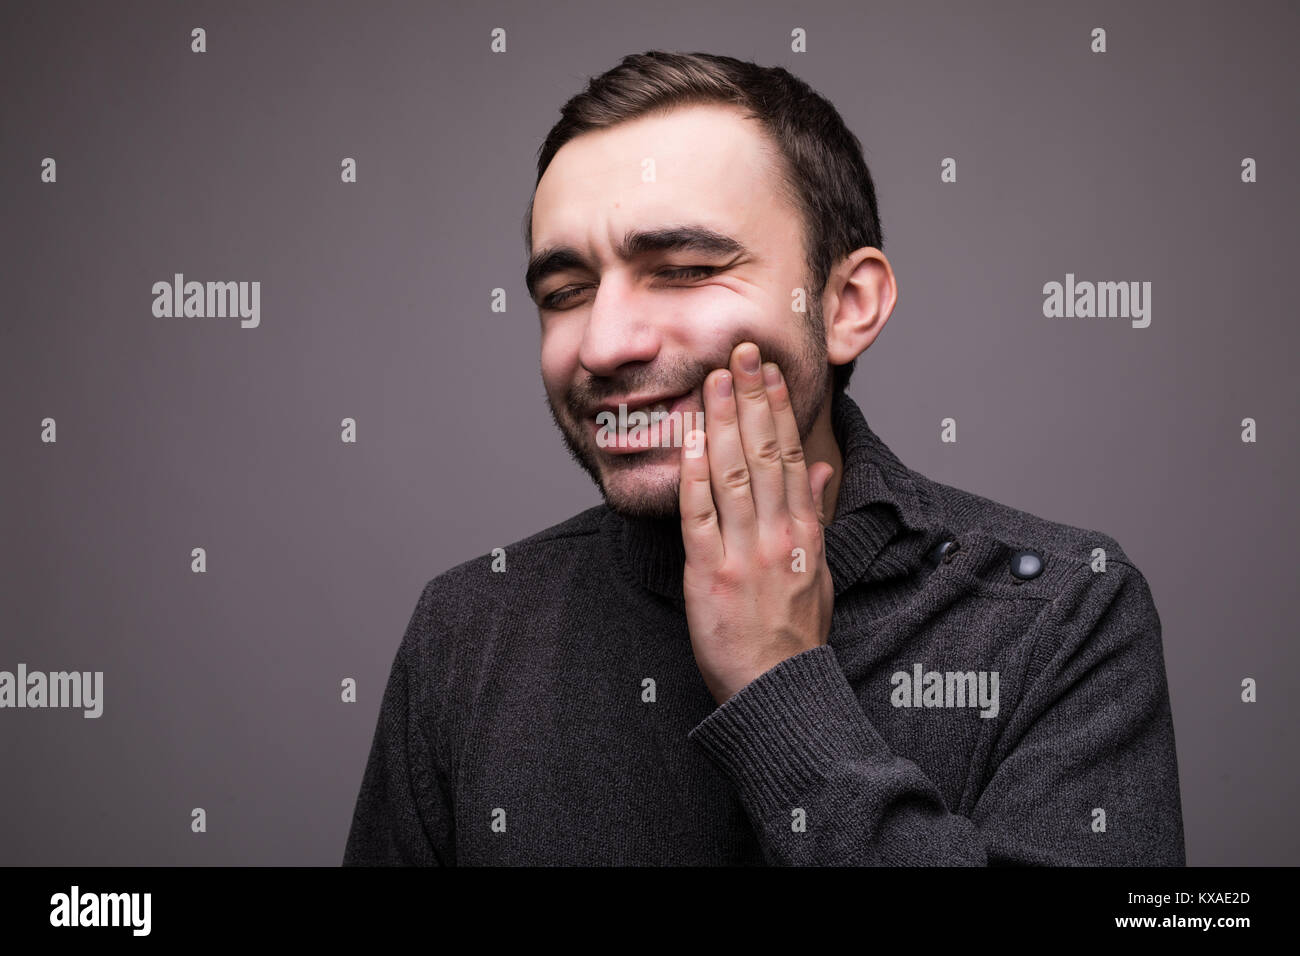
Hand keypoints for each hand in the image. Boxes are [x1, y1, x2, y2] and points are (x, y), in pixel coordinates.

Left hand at [678, 341, 834, 705]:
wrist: (776, 688)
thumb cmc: (795, 633)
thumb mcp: (819, 570)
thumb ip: (814, 513)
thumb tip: (819, 466)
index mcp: (805, 532)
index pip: (793, 456)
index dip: (780, 409)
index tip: (770, 372)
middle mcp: (777, 535)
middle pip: (765, 453)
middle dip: (753, 398)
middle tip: (743, 353)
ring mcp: (743, 553)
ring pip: (734, 473)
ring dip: (724, 422)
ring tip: (716, 379)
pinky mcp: (709, 574)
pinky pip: (699, 516)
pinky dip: (694, 475)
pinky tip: (691, 440)